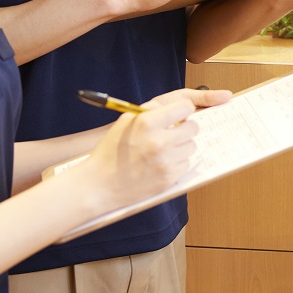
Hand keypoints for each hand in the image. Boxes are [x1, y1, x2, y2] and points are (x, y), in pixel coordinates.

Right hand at [81, 93, 207, 207]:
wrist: (99, 185)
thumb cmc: (110, 152)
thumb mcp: (124, 123)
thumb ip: (149, 111)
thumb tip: (171, 107)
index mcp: (147, 123)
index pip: (184, 107)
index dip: (183, 110)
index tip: (180, 114)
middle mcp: (159, 141)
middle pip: (193, 128)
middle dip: (185, 128)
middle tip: (174, 133)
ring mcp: (166, 161)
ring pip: (191, 146)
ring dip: (182, 147)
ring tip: (165, 150)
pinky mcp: (169, 178)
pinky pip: (186, 164)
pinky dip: (178, 163)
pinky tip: (163, 163)